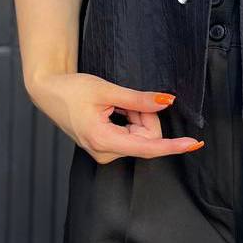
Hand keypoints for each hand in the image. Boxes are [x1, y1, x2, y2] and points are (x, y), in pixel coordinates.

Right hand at [29, 72, 204, 163]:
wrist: (49, 92)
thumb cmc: (72, 90)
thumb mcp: (107, 90)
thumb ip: (138, 99)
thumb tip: (166, 103)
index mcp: (103, 140)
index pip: (147, 147)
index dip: (173, 145)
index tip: (193, 144)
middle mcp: (104, 152)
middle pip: (146, 138)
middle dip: (144, 115)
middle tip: (126, 99)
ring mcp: (105, 152)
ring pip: (140, 136)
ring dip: (136, 116)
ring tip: (115, 104)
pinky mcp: (106, 148)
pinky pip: (132, 136)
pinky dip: (131, 120)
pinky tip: (115, 110)